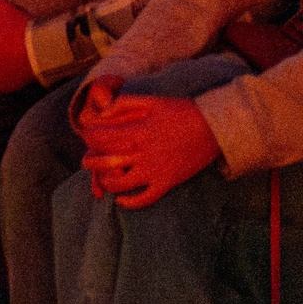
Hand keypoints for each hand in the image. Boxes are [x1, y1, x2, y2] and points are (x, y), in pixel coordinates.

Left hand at [79, 91, 221, 207]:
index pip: (97, 138)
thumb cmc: (181, 111)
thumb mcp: (150, 101)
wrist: (215, 128)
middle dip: (90, 161)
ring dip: (106, 182)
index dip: (88, 137)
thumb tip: (101, 113)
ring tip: (105, 177)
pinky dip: (129, 202)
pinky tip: (122, 199)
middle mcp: (142, 153)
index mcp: (136, 131)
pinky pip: (144, 199)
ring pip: (119, 185)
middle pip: (102, 162)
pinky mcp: (167, 183)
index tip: (89, 137)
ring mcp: (155, 171)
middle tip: (89, 160)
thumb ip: (123, 104)